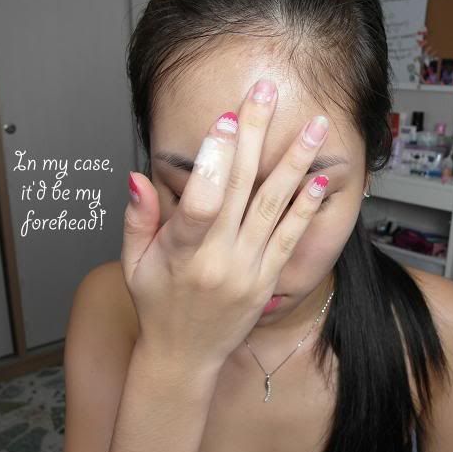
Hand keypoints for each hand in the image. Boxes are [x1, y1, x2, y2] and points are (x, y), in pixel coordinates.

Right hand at [120, 79, 330, 369]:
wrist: (186, 357)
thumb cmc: (157, 308)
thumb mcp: (133, 264)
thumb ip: (138, 218)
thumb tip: (138, 175)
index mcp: (184, 255)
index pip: (203, 201)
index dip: (216, 158)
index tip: (226, 119)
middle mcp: (221, 260)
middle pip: (242, 189)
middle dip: (255, 136)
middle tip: (266, 94)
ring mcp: (250, 270)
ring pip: (275, 207)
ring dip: (295, 162)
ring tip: (314, 127)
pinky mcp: (269, 278)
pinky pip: (291, 237)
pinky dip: (306, 207)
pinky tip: (319, 179)